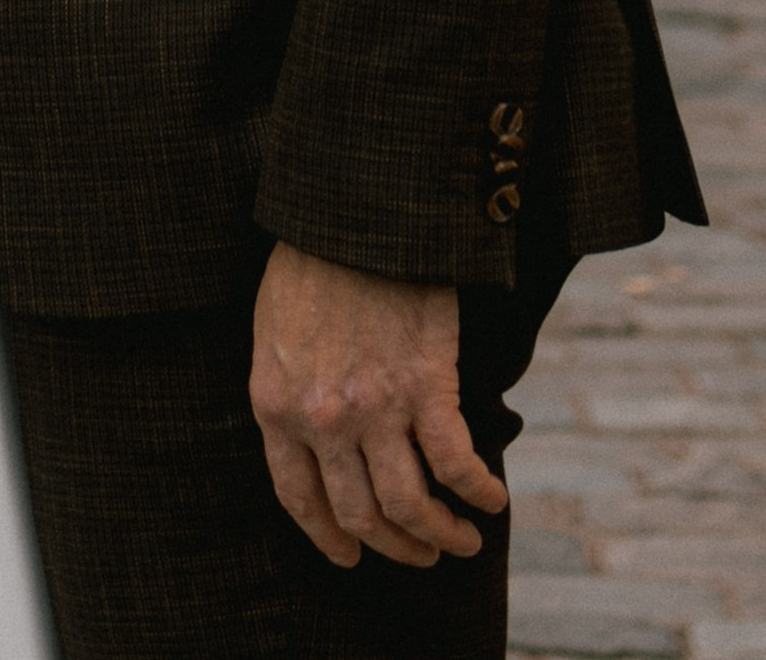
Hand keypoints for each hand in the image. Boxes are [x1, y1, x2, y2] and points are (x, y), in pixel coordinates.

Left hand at [250, 243, 508, 570]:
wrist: (351, 210)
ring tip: (461, 539)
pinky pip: (456, 462)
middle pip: (360, 514)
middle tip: (419, 553)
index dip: (328, 537)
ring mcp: (376, 408)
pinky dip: (477, 490)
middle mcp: (323, 421)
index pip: (300, 499)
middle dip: (394, 546)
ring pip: (409, 505)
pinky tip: (491, 497)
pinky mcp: (427, 385)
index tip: (350, 555)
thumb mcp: (273, 332)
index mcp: (276, 407)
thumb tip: (317, 438)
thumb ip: (290, 391)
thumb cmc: (310, 258)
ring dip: (439, 535)